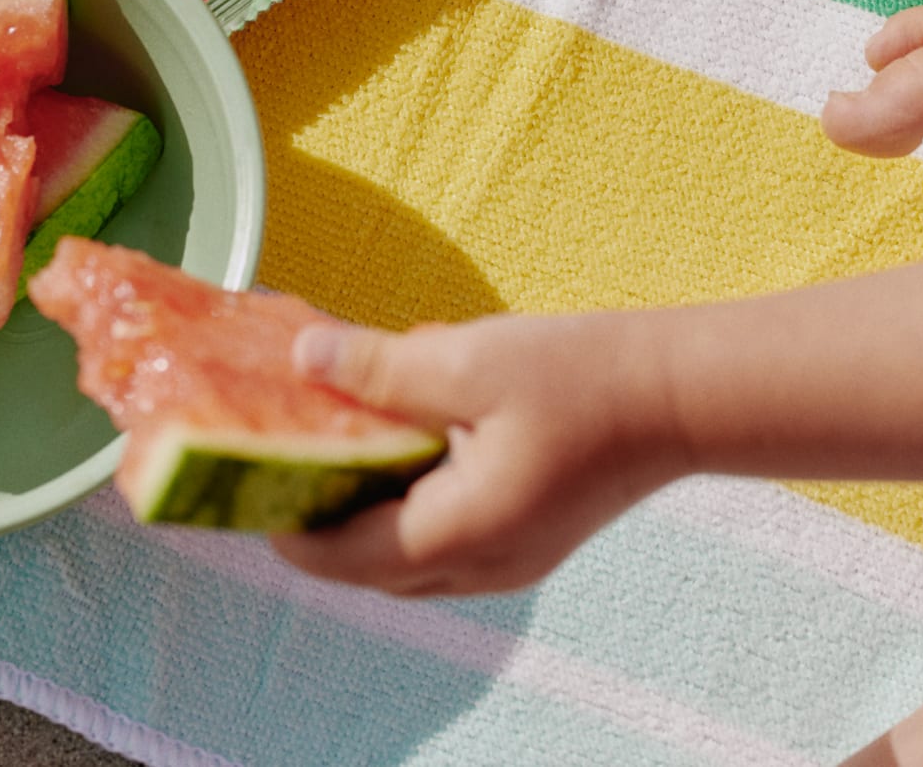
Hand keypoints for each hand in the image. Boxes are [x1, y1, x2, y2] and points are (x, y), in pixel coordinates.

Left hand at [271, 311, 683, 595]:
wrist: (679, 394)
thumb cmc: (582, 375)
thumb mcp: (470, 358)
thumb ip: (379, 366)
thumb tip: (303, 356)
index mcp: (460, 533)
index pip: (340, 557)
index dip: (283, 523)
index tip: (243, 475)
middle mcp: (480, 566)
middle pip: (366, 566)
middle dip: (318, 517)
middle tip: (278, 452)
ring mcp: (508, 560)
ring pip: (403, 556)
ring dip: (363, 508)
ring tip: (334, 438)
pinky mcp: (526, 538)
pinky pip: (442, 536)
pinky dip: (407, 499)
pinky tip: (404, 433)